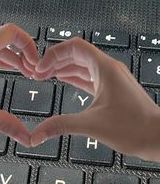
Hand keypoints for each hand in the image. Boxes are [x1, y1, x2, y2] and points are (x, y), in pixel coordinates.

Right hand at [31, 38, 159, 160]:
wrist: (157, 137)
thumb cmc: (134, 128)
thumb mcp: (91, 125)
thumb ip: (60, 126)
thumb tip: (36, 135)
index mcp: (105, 68)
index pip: (74, 47)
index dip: (54, 54)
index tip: (40, 68)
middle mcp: (108, 70)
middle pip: (76, 54)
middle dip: (55, 61)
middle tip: (37, 72)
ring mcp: (111, 79)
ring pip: (82, 66)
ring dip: (63, 69)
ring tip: (45, 75)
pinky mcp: (112, 90)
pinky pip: (89, 77)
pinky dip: (74, 77)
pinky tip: (64, 80)